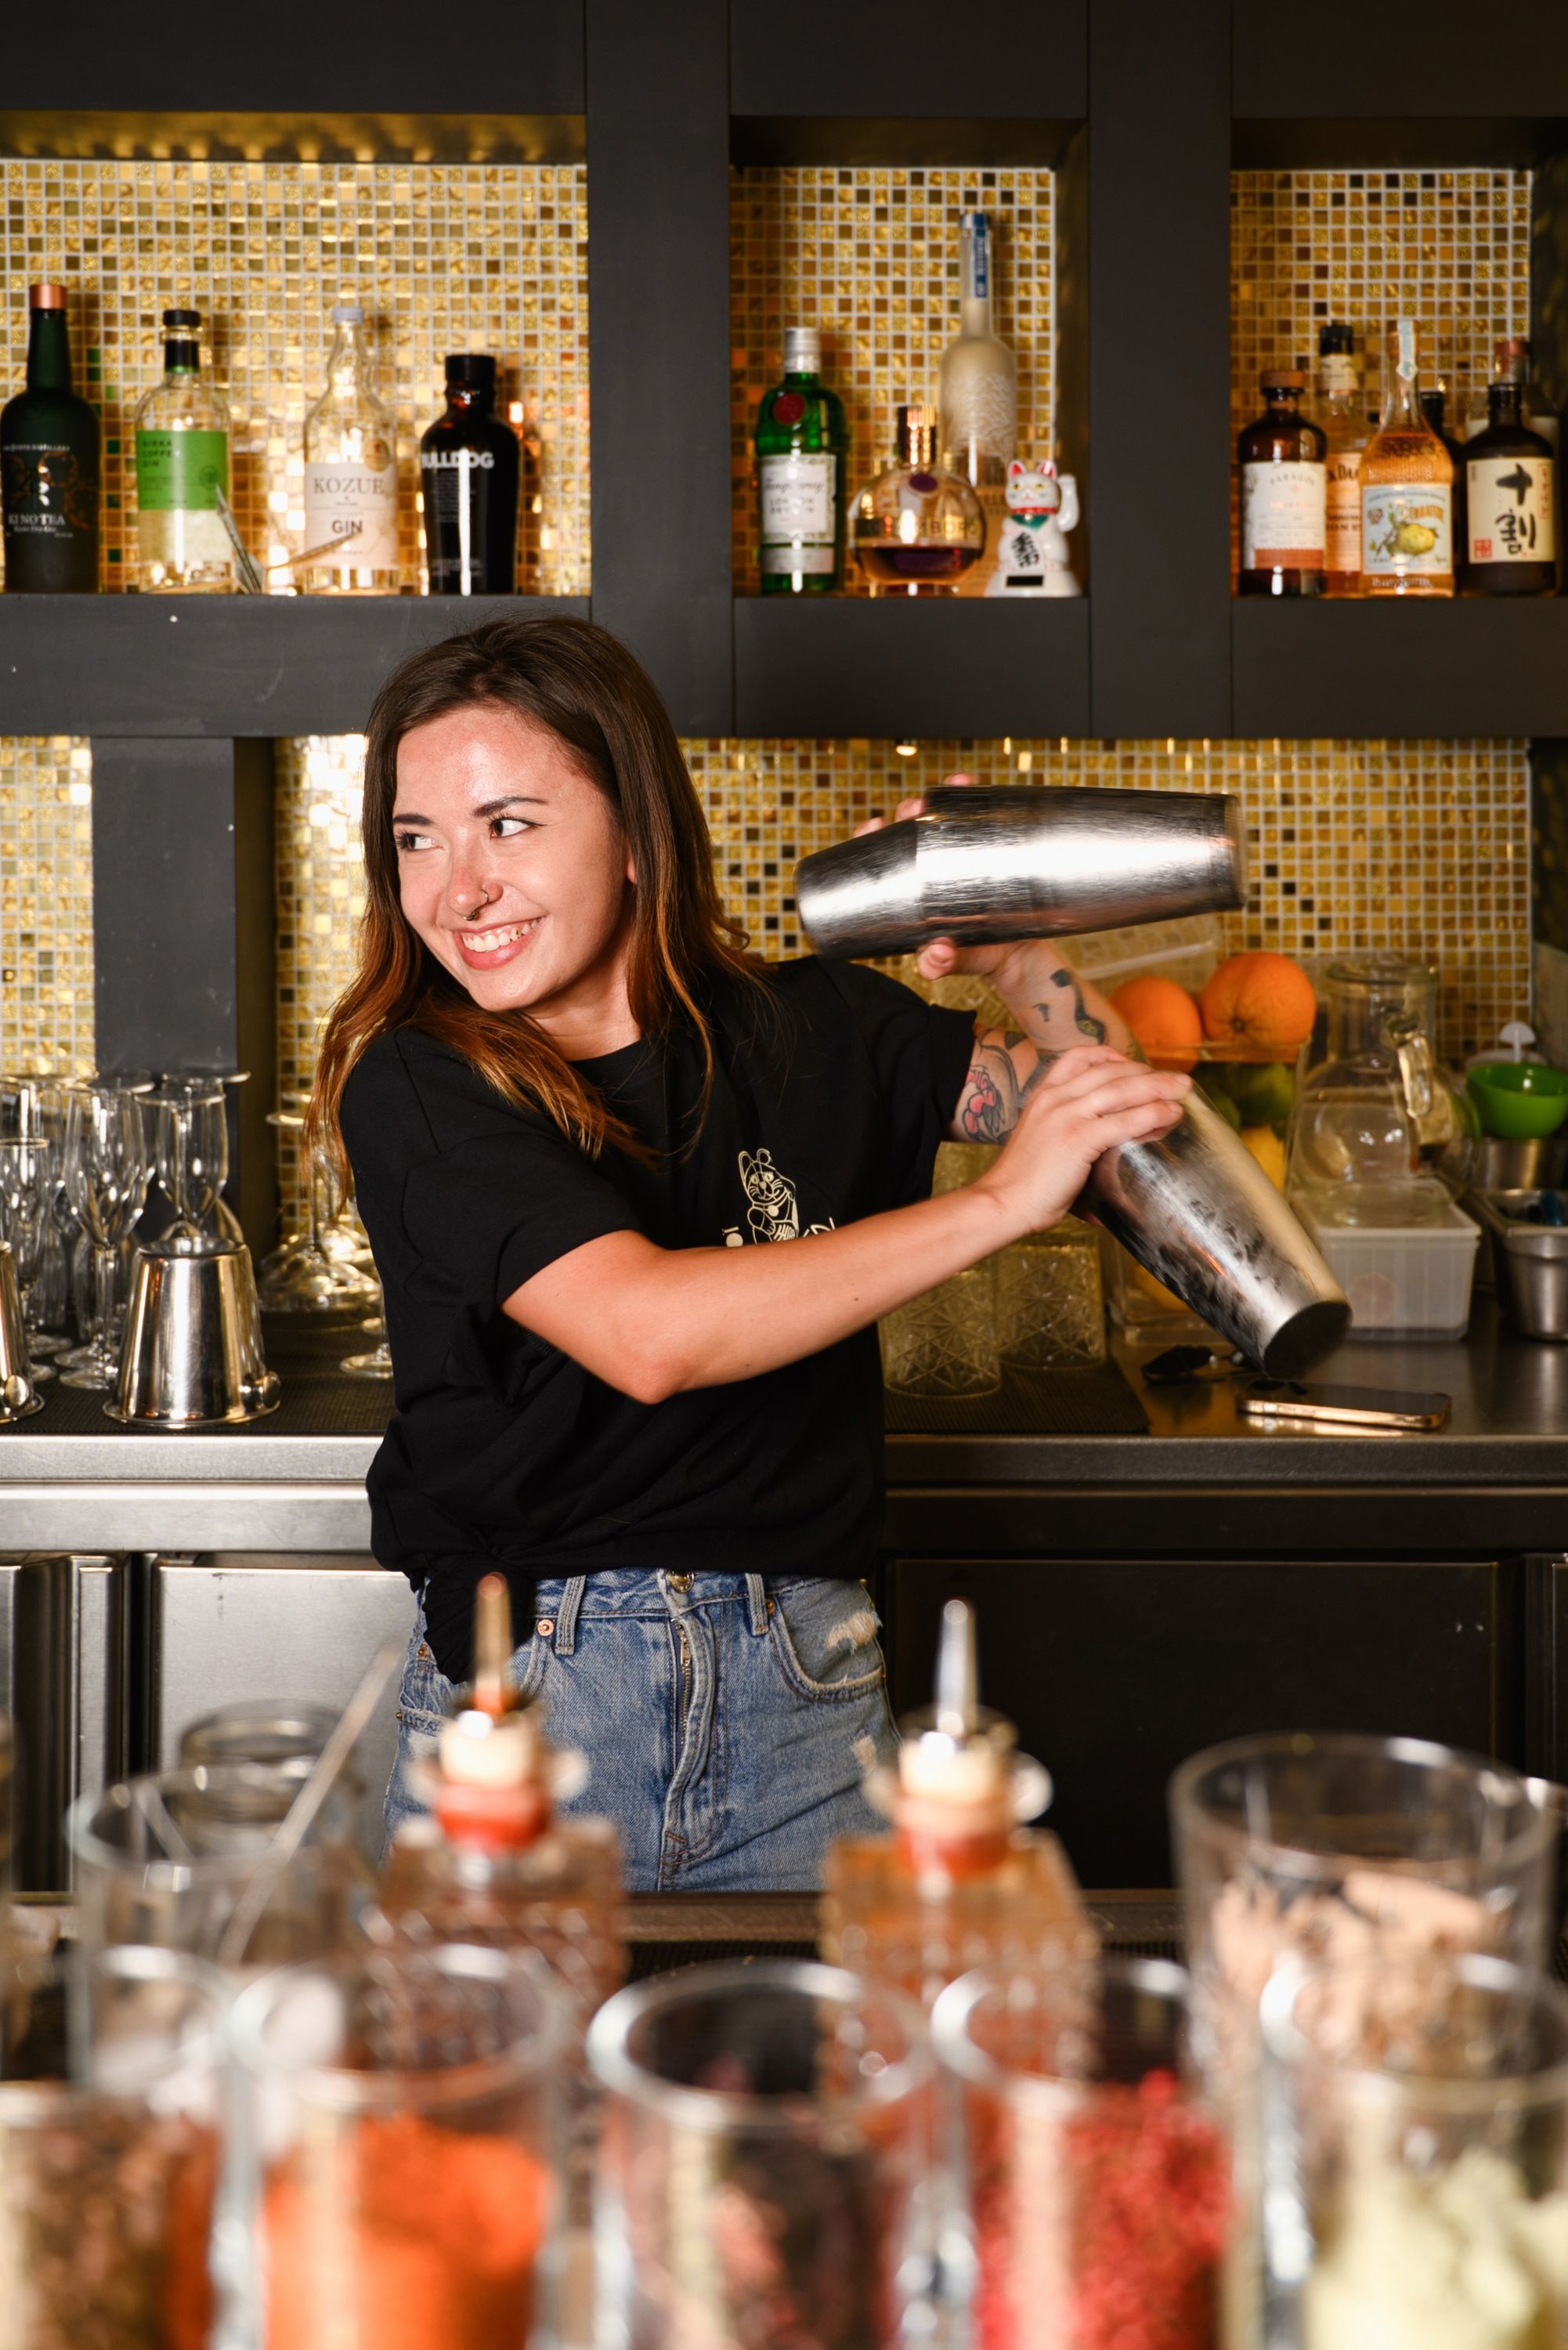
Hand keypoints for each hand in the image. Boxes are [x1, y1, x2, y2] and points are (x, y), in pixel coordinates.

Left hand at [851, 771, 1017, 985]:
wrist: (1019, 955)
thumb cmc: (976, 957)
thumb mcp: (954, 961)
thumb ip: (940, 963)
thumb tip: (935, 956)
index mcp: (909, 893)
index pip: (880, 858)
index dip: (870, 838)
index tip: (872, 825)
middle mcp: (929, 871)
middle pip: (907, 831)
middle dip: (905, 812)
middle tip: (913, 809)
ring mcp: (957, 859)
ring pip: (940, 819)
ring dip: (938, 798)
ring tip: (946, 787)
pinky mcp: (985, 852)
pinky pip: (976, 821)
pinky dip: (971, 798)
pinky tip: (967, 781)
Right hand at [973, 1045, 1190, 1235]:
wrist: (1002, 1202)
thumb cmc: (1023, 1185)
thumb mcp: (1041, 1147)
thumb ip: (1070, 1148)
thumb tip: (1102, 1184)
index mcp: (1043, 1096)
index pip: (1079, 1058)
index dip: (1110, 1055)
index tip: (1131, 1062)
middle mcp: (1056, 1098)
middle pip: (1109, 1070)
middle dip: (1147, 1071)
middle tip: (1174, 1079)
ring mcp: (1067, 1116)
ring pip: (1122, 1089)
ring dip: (1158, 1086)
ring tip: (1183, 1088)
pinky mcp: (1078, 1138)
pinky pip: (1124, 1119)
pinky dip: (1152, 1113)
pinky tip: (1170, 1114)